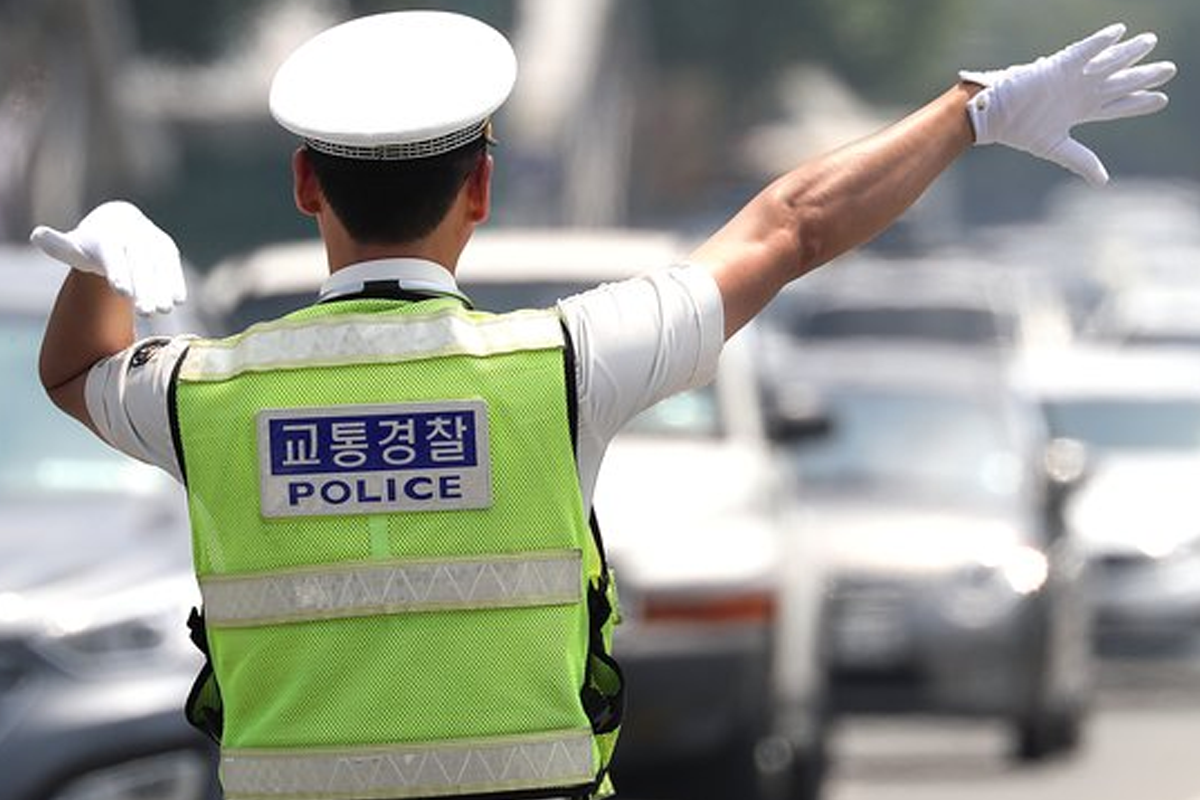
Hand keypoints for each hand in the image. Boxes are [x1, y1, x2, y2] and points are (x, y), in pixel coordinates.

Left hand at [30, 201, 186, 314]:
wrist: (119, 223)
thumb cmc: (91, 245)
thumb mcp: (74, 246)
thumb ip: (59, 245)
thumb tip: (38, 234)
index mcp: (106, 237)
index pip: (113, 256)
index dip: (119, 274)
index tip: (123, 293)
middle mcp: (132, 236)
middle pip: (139, 264)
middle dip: (145, 288)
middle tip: (146, 312)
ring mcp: (151, 240)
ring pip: (159, 266)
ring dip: (163, 288)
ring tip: (164, 310)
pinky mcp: (167, 248)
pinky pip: (172, 266)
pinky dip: (175, 281)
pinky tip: (178, 300)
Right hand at [960, 23, 1176, 185]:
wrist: (992, 114)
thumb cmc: (1017, 130)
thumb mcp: (1054, 147)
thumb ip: (1081, 160)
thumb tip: (1103, 182)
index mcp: (1080, 111)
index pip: (1116, 105)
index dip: (1138, 103)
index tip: (1161, 100)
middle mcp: (1080, 91)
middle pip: (1119, 82)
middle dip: (1144, 76)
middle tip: (1169, 69)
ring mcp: (1071, 77)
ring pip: (1107, 63)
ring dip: (1129, 53)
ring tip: (1150, 42)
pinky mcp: (1058, 65)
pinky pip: (1083, 50)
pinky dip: (1100, 42)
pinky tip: (1118, 32)